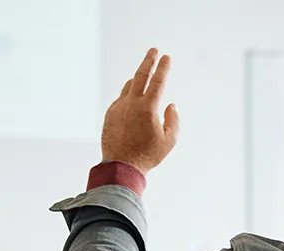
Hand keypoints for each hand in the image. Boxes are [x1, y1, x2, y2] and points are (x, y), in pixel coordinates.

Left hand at [101, 48, 178, 172]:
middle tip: (153, 51)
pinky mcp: (110, 114)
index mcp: (148, 107)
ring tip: (144, 75)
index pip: (158, 81)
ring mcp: (119, 107)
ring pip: (129, 86)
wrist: (121, 166)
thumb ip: (173, 120)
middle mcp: (132, 103)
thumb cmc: (147, 156)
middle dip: (148, 61)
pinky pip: (121, 99)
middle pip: (140, 75)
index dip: (163, 67)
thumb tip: (171, 105)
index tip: (166, 57)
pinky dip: (128, 95)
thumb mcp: (169, 140)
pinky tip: (132, 98)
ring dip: (137, 78)